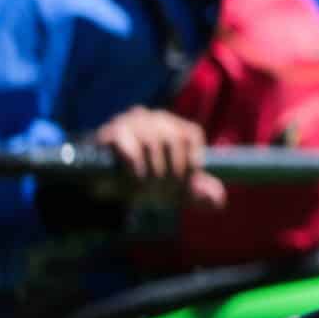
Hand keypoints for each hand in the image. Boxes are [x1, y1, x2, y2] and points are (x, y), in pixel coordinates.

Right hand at [90, 106, 226, 209]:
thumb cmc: (145, 181)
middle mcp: (153, 117)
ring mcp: (130, 122)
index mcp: (174, 125)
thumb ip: (198, 193)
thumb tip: (217, 200)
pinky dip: (136, 169)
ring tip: (147, 192)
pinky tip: (135, 182)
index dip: (190, 162)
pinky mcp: (110, 133)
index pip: (190, 134)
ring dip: (153, 173)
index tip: (183, 185)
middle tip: (162, 195)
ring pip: (152, 144)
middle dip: (171, 173)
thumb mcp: (175, 190)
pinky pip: (130, 149)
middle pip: (173, 139)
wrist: (101, 181)